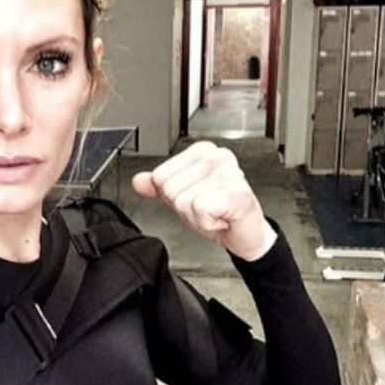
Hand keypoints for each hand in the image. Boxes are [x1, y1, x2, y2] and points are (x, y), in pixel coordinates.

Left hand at [131, 141, 276, 261]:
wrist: (246, 233)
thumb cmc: (218, 212)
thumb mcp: (181, 196)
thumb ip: (158, 186)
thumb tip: (138, 181)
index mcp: (202, 151)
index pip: (160, 176)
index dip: (172, 195)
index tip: (194, 197)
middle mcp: (217, 156)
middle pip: (170, 189)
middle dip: (183, 207)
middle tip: (206, 207)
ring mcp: (229, 173)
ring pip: (183, 201)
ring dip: (196, 216)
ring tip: (214, 212)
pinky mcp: (237, 193)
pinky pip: (199, 209)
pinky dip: (207, 223)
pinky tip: (221, 217)